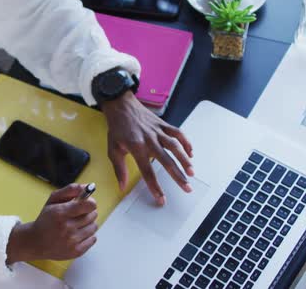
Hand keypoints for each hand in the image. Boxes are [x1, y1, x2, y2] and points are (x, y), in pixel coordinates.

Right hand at [6, 184, 97, 262]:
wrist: (36, 242)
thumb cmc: (46, 219)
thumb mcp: (53, 200)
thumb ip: (69, 190)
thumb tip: (86, 187)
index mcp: (60, 213)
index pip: (88, 205)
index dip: (91, 202)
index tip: (87, 203)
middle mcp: (67, 228)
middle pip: (92, 215)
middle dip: (88, 212)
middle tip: (79, 214)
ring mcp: (72, 241)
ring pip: (94, 227)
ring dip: (88, 224)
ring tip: (77, 224)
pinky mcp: (76, 252)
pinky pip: (93, 239)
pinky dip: (88, 235)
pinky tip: (78, 234)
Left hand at [102, 91, 193, 205]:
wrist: (121, 105)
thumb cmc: (117, 128)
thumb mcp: (113, 149)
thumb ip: (119, 169)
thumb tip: (121, 186)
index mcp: (136, 147)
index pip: (147, 172)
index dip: (155, 187)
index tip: (161, 199)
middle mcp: (150, 140)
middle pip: (167, 161)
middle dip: (178, 176)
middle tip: (187, 188)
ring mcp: (158, 131)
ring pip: (176, 146)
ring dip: (185, 160)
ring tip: (192, 172)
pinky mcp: (163, 124)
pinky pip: (178, 133)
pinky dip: (186, 142)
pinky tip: (190, 153)